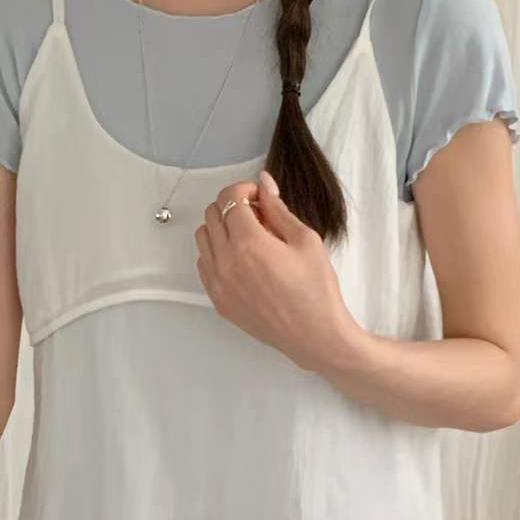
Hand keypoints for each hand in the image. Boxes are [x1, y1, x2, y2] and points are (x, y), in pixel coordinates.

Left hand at [194, 171, 362, 374]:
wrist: (315, 336)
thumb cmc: (316, 289)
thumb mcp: (305, 239)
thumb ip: (279, 209)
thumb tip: (264, 183)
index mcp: (249, 242)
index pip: (230, 198)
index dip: (245, 189)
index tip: (260, 196)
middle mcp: (227, 262)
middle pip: (212, 214)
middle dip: (232, 206)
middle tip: (256, 215)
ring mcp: (219, 284)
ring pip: (203, 238)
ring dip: (221, 228)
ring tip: (248, 237)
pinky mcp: (220, 301)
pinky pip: (204, 265)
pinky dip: (216, 254)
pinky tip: (240, 259)